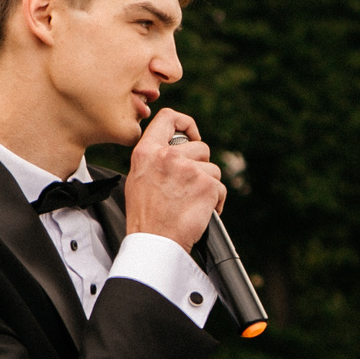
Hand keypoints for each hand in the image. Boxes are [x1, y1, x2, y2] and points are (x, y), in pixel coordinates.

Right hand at [125, 108, 224, 250]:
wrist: (154, 241)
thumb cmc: (145, 215)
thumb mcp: (138, 176)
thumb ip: (155, 157)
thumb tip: (175, 147)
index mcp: (147, 151)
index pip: (169, 117)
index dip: (186, 123)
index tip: (192, 136)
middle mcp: (168, 156)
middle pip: (201, 147)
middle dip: (201, 165)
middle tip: (189, 186)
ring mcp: (189, 170)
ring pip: (213, 169)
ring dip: (207, 185)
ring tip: (192, 202)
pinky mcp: (207, 185)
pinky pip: (220, 188)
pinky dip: (216, 202)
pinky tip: (201, 212)